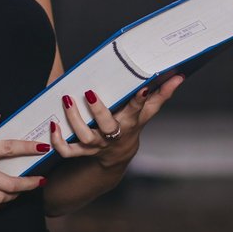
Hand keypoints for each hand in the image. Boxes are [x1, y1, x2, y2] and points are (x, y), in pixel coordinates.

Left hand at [47, 75, 185, 170]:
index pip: (137, 110)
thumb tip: (179, 76)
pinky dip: (58, 141)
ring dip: (74, 120)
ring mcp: (96, 144)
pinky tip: (53, 125)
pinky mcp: (81, 151)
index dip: (139, 101)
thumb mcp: (147, 112)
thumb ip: (161, 94)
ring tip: (67, 100)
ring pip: (84, 137)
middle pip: (107, 126)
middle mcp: (113, 134)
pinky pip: (68, 151)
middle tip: (90, 93)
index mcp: (130, 122)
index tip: (142, 88)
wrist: (118, 155)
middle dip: (99, 111)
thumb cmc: (132, 125)